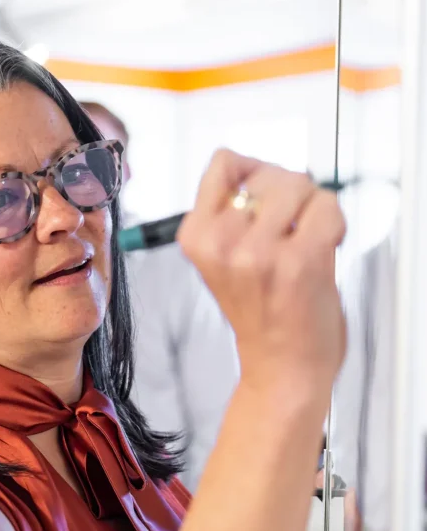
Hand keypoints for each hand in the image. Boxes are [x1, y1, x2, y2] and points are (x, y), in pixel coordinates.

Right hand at [178, 149, 346, 397]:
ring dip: (312, 210)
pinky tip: (323, 252)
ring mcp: (259, 252)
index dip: (252, 173)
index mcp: (196, 237)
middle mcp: (221, 242)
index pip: (224, 163)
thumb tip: (253, 164)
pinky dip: (334, 224)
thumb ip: (231, 209)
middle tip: (289, 233)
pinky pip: (327, 207)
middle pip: (267, 172)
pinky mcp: (299, 261)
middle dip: (289, 195)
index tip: (262, 202)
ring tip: (304, 244)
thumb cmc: (262, 312)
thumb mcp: (224, 256)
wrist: (282, 366)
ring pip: (299, 185)